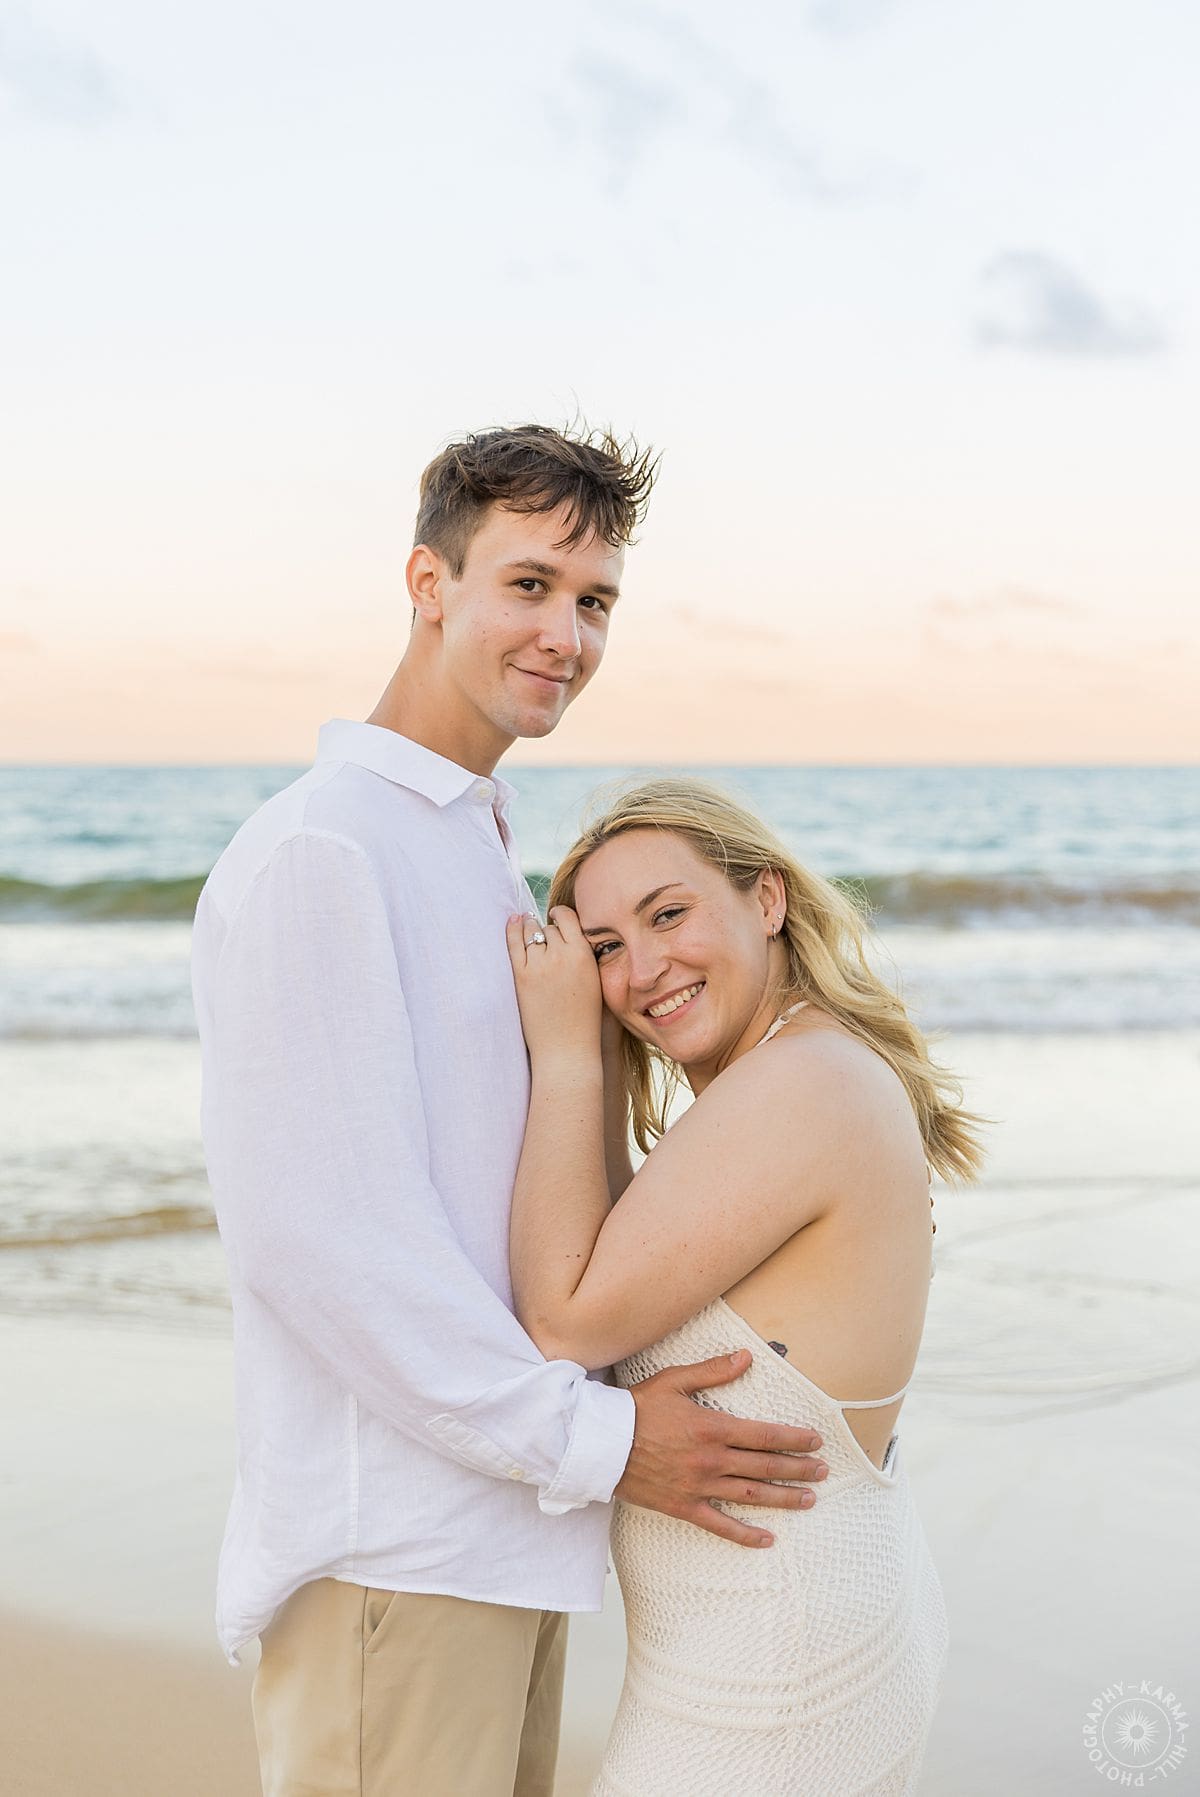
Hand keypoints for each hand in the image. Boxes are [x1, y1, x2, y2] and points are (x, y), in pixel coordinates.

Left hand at [506, 905, 602, 1062]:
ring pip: (532, 932)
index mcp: (584, 955)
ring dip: (531, 929)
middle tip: (546, 937)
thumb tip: (574, 933)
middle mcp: (562, 955)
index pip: (570, 919)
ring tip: (530, 929)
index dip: (562, 916)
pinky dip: (513, 929)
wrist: (567, 1049)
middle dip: (548, 930)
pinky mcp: (522, 976)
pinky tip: (513, 922)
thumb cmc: (585, 1019)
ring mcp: (539, 964)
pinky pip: (514, 944)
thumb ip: (586, 955)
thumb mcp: (596, 981)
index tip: (558, 916)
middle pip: (550, 927)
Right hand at [615, 1351, 827, 1546]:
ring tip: (808, 1499)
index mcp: (712, 1426)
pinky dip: (745, 1534)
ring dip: (783, 1497)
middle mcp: (711, 1459)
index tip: (816, 1441)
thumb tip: (747, 1357)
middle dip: (798, 1468)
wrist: (599, 1443)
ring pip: (751, 1494)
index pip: (764, 1435)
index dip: (794, 1439)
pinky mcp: (684, 1507)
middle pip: (765, 1465)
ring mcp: (699, 1486)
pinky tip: (768, 1539)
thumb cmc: (635, 1408)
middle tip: (823, 1471)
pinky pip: (720, 1525)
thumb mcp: (673, 1380)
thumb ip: (713, 1370)